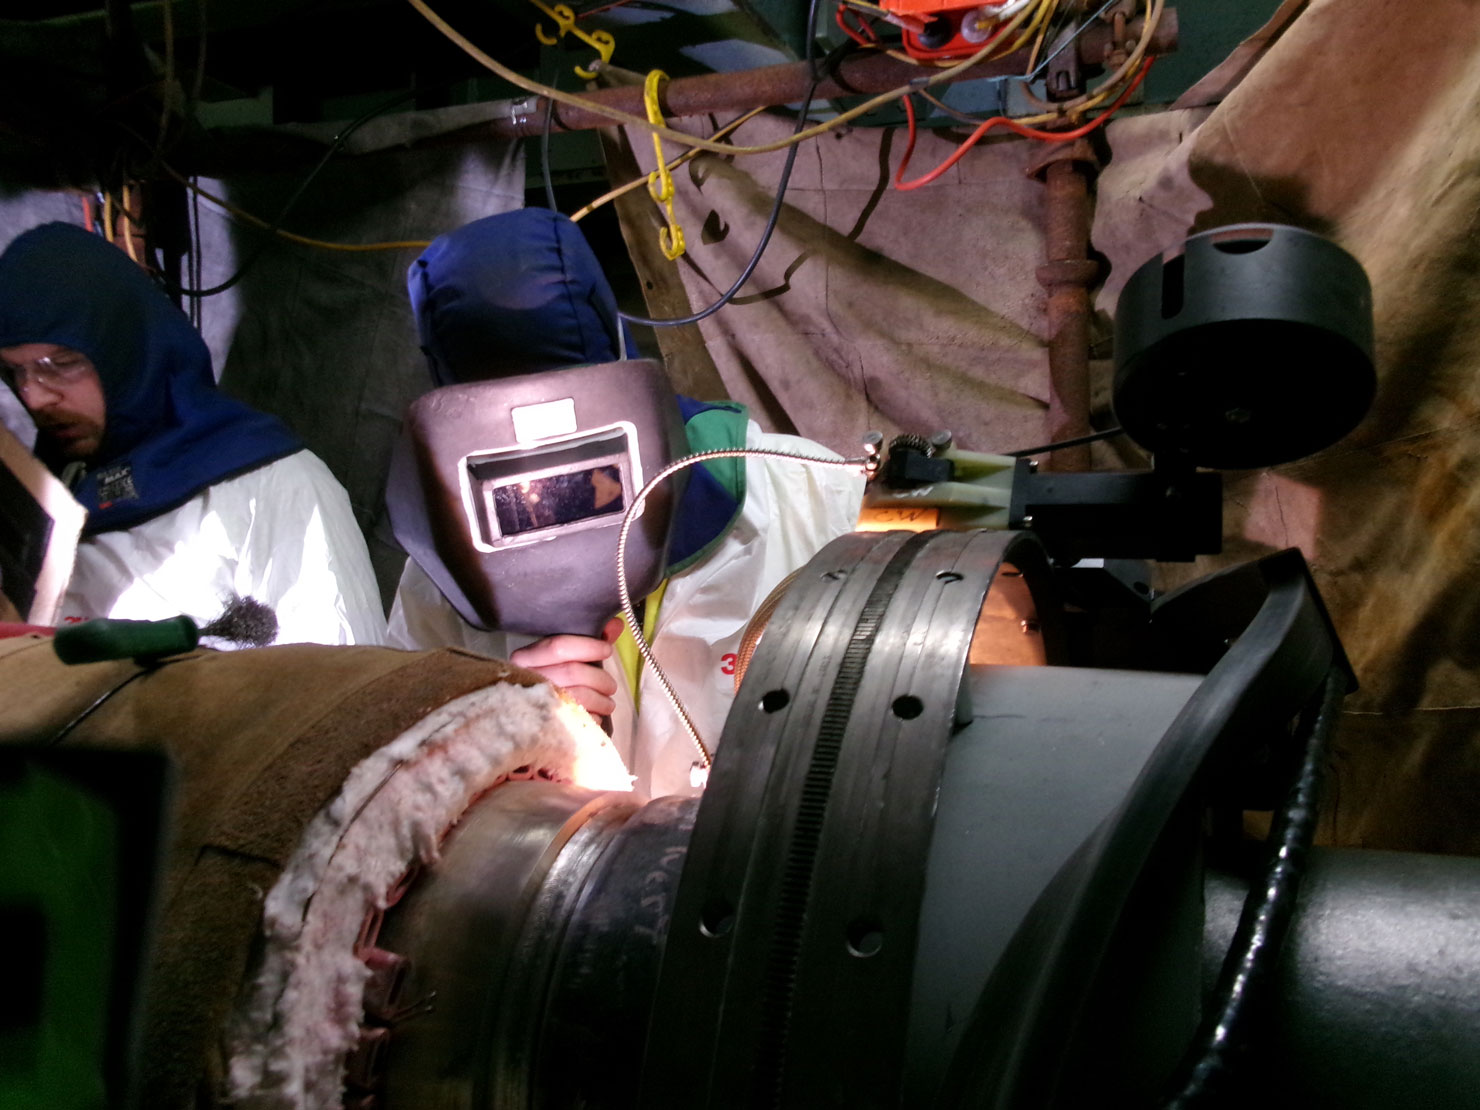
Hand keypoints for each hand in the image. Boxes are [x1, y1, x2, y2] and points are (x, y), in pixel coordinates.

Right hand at [509, 617, 624, 717]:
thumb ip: (591, 641)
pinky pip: (578, 718)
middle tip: (610, 686)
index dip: (589, 647)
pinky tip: (595, 716)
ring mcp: (534, 703)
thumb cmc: (554, 682)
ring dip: (602, 701)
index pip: (559, 646)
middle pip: (573, 672)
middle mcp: (526, 678)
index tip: (607, 650)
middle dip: (600, 679)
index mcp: (526, 658)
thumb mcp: (567, 658)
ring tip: (608, 703)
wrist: (528, 720)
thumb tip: (616, 625)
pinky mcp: (545, 726)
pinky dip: (593, 717)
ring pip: (579, 695)